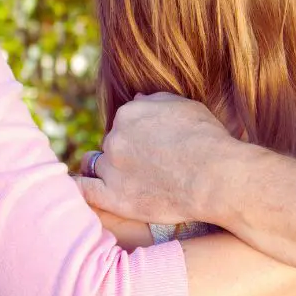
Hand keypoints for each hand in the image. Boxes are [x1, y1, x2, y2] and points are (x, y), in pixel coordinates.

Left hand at [76, 93, 235, 222]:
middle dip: (125, 154)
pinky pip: (85, 191)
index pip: (124, 123)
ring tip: (126, 182)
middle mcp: (115, 137)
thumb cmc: (208, 140)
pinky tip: (80, 191)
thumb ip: (156, 101)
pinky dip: (81, 189)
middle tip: (148, 168)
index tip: (150, 149)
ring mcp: (112, 168)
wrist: (215, 176)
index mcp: (129, 113)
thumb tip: (137, 98)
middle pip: (111, 144)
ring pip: (98, 166)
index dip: (137, 136)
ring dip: (108, 171)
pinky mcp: (114, 197)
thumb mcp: (185, 107)